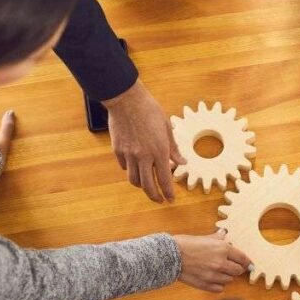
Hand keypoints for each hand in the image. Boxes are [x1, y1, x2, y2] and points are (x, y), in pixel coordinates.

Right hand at [104, 81, 185, 202]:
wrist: (126, 99)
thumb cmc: (149, 110)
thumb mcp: (167, 128)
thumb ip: (174, 148)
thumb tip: (182, 162)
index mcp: (159, 151)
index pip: (165, 179)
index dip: (168, 193)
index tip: (171, 199)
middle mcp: (144, 156)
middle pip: (148, 186)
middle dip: (154, 196)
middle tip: (159, 200)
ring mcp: (129, 154)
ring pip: (134, 179)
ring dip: (142, 186)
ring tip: (147, 185)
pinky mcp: (117, 150)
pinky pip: (125, 167)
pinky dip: (131, 170)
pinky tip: (136, 167)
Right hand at [174, 230, 251, 292]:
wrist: (170, 256)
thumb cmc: (185, 244)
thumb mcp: (204, 238)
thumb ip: (217, 239)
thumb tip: (224, 235)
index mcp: (223, 249)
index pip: (243, 258)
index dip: (246, 262)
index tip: (247, 264)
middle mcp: (221, 263)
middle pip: (238, 271)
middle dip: (236, 269)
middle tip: (231, 266)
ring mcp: (214, 275)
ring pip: (229, 280)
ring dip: (226, 276)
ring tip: (218, 271)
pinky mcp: (206, 285)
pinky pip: (220, 288)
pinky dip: (218, 285)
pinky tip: (213, 279)